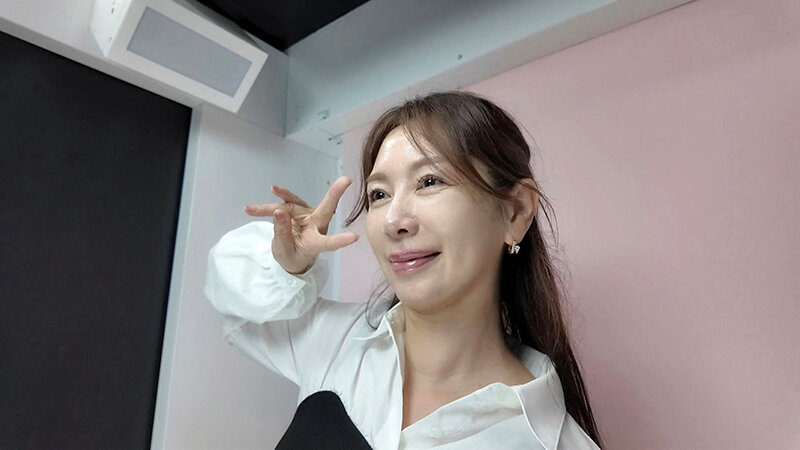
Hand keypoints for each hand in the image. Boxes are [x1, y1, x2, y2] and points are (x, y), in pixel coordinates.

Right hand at [244, 176, 359, 273]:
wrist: (289, 253)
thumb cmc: (292, 256)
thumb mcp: (283, 250)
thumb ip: (281, 232)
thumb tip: (278, 211)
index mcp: (316, 242)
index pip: (329, 242)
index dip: (340, 240)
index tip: (354, 238)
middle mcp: (316, 226)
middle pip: (326, 209)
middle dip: (335, 194)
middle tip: (345, 180)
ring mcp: (308, 215)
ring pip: (292, 205)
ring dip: (273, 205)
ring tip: (252, 209)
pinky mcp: (299, 209)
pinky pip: (287, 201)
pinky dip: (276, 198)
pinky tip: (272, 190)